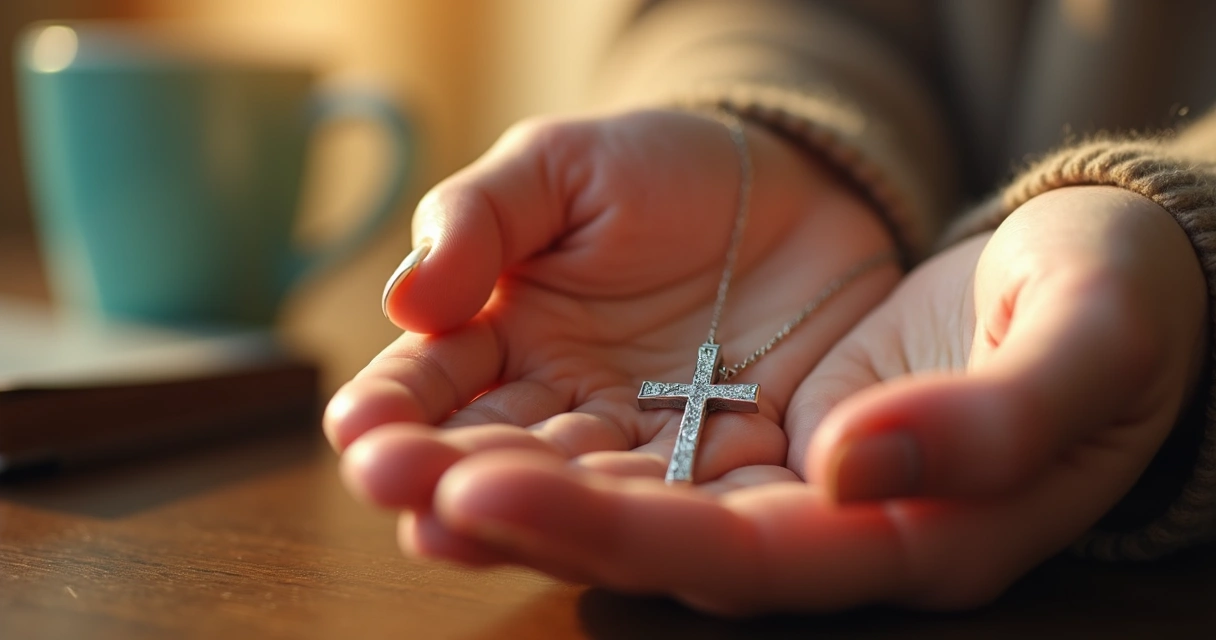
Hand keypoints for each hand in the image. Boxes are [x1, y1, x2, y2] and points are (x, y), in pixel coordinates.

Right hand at [324, 110, 896, 567]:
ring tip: (466, 517)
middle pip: (498, 453)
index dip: (393, 407)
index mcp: (509, 338)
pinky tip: (607, 521)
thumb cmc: (661, 170)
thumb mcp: (560, 166)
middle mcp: (567, 406)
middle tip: (392, 484)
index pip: (435, 383)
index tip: (356, 426)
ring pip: (581, 489)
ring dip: (529, 507)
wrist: (794, 186)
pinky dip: (648, 512)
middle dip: (443, 471)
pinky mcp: (734, 457)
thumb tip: (405, 300)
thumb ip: (478, 217)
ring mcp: (648, 440)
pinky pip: (692, 491)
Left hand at [366, 185, 1204, 614]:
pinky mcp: (749, 418)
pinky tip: (457, 405)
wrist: (1098, 269)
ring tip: (380, 444)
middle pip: (643, 537)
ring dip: (498, 468)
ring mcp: (777, 473)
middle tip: (385, 470)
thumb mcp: (1084, 344)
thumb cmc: (1113, 305)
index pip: (733, 560)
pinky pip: (633, 431)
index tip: (480, 489)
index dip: (603, 533)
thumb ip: (985, 424)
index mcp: (906, 540)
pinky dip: (544, 420)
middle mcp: (820, 525)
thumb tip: (846, 472)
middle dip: (509, 508)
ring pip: (618, 486)